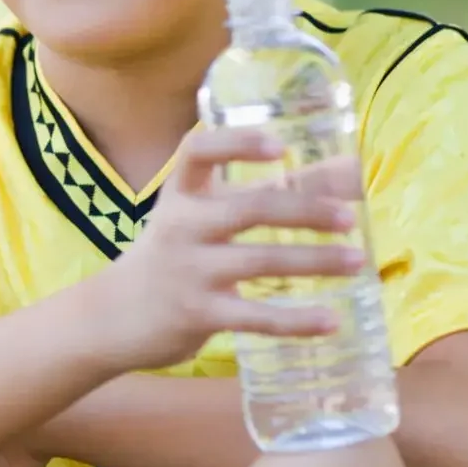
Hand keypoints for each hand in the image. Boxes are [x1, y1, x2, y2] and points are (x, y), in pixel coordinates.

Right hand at [83, 128, 366, 373]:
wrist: (111, 316)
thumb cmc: (171, 256)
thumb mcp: (197, 217)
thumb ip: (260, 194)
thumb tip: (345, 170)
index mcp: (179, 194)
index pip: (197, 152)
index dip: (236, 144)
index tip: (279, 147)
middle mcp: (180, 226)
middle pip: (247, 209)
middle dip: (304, 210)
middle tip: (349, 218)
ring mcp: (188, 271)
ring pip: (259, 262)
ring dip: (314, 261)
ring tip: (356, 261)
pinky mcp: (197, 314)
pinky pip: (254, 317)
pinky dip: (296, 320)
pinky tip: (330, 321)